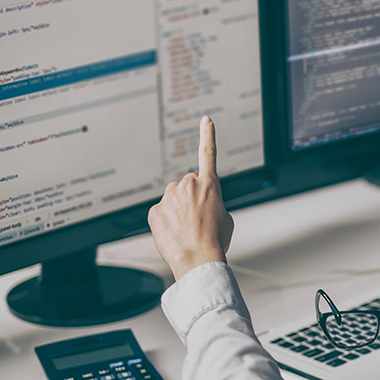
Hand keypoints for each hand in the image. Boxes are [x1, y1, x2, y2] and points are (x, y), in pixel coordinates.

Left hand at [149, 116, 234, 279]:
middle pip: (187, 185)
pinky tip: (174, 233)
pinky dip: (166, 221)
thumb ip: (212, 202)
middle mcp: (188, 185)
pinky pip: (160, 212)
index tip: (206, 120)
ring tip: (187, 229)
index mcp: (210, 185)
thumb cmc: (215, 241)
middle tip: (197, 219)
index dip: (208, 135)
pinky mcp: (154, 210)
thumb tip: (199, 206)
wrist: (198, 259)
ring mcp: (169, 197)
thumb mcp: (225, 218)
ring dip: (178, 209)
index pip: (208, 153)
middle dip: (190, 197)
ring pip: (173, 198)